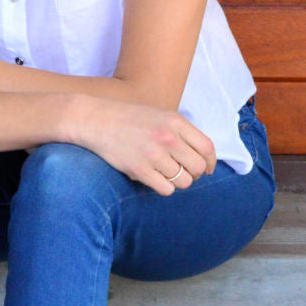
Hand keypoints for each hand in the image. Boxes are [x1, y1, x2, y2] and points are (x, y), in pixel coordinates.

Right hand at [69, 95, 216, 194]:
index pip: (207, 148)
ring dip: (177, 182)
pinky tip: (154, 180)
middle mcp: (168, 138)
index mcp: (176, 122)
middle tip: (183, 173)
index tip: (207, 169)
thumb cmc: (127, 119)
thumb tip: (198, 156)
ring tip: (165, 175)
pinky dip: (163, 188)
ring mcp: (154, 154)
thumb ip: (179, 132)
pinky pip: (165, 189)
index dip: (210, 163)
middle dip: (194, 174)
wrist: (95, 120)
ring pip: (183, 181)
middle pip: (198, 167)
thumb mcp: (159, 116)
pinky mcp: (140, 170)